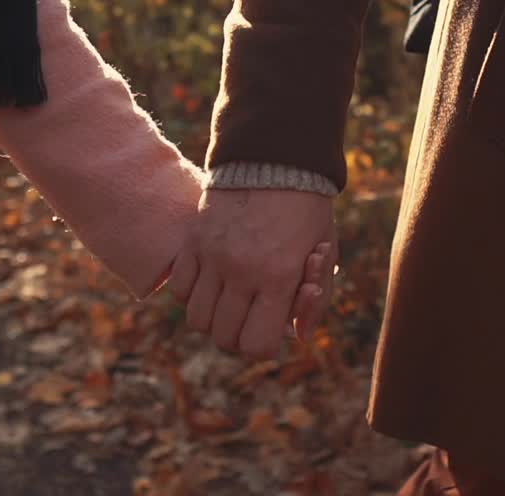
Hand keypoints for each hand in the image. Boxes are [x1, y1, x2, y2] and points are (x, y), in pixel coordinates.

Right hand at [168, 189, 336, 357]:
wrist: (275, 159)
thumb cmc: (307, 210)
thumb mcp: (324, 254)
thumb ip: (315, 300)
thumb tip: (297, 336)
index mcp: (278, 276)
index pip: (256, 345)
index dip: (264, 344)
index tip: (271, 326)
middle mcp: (241, 271)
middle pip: (224, 337)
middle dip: (239, 335)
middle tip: (251, 315)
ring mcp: (212, 256)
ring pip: (197, 319)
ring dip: (213, 318)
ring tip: (230, 299)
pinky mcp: (193, 241)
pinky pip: (180, 290)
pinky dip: (193, 294)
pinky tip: (212, 280)